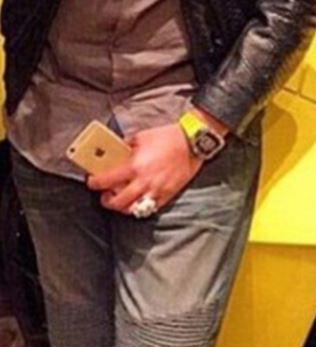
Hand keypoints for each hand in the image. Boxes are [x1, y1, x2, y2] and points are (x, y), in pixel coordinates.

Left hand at [87, 124, 201, 215]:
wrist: (192, 142)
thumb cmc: (169, 137)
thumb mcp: (141, 136)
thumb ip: (126, 146)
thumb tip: (117, 152)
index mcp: (134, 166)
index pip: (106, 181)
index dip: (95, 183)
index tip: (93, 181)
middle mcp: (143, 181)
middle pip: (117, 202)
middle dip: (107, 200)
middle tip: (106, 195)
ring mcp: (155, 190)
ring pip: (132, 209)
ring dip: (123, 207)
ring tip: (121, 201)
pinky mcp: (167, 194)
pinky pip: (150, 209)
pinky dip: (141, 208)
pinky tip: (139, 201)